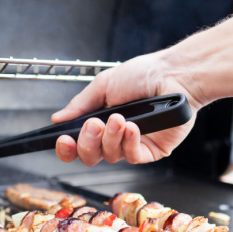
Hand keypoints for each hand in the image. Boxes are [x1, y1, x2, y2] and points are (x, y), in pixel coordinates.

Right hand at [52, 51, 201, 165]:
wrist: (173, 75)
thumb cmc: (144, 74)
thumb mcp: (104, 84)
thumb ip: (80, 104)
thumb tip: (58, 119)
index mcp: (100, 120)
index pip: (77, 144)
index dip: (67, 148)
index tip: (62, 139)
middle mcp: (114, 136)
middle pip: (90, 156)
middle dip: (87, 143)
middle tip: (93, 125)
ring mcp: (132, 145)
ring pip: (110, 157)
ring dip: (111, 137)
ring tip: (119, 118)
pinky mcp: (151, 151)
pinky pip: (132, 157)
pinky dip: (129, 142)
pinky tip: (133, 127)